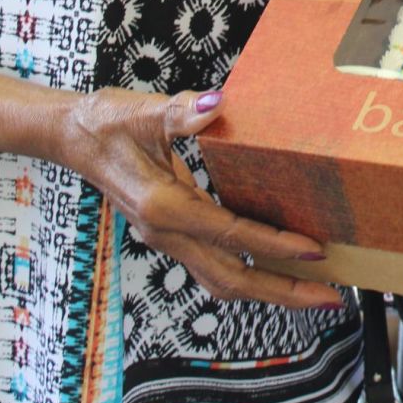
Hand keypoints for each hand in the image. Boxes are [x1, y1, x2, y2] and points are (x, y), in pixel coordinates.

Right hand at [63, 86, 341, 309]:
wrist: (71, 136)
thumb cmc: (106, 122)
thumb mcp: (142, 111)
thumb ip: (180, 111)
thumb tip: (216, 105)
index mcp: (164, 206)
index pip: (231, 235)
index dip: (275, 246)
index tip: (315, 250)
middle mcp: (167, 232)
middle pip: (232, 281)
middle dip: (283, 291)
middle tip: (331, 298)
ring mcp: (168, 238)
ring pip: (223, 280)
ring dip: (269, 288)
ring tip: (312, 291)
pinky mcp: (171, 233)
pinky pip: (215, 263)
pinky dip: (249, 270)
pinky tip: (274, 263)